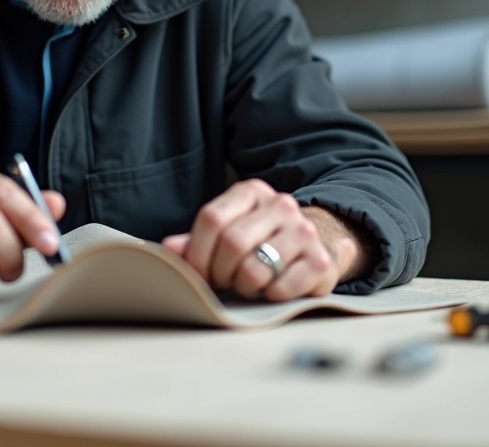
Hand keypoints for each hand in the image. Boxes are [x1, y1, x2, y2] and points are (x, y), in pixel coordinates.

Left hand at [160, 179, 369, 301]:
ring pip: (255, 269)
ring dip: (244, 287)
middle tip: (224, 282)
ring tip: (249, 285)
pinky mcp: (321, 261)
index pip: (211, 219)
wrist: (321, 243)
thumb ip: (198, 240)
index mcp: (252, 192)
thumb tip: (168, 249)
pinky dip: (270, 297)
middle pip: (231, 243)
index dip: (197, 253)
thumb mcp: (231, 230)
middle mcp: (280, 205)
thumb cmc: (264, 240)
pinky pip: (281, 289)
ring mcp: (304, 231)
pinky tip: (273, 289)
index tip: (198, 272)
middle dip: (220, 272)